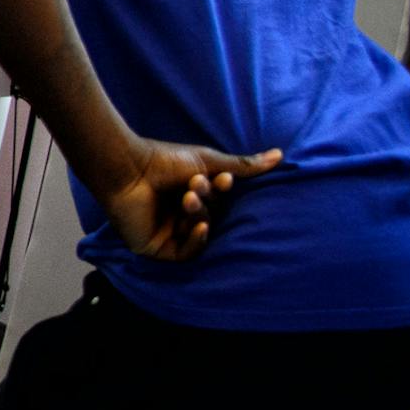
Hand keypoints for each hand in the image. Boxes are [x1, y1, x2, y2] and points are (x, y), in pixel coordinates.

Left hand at [92, 137, 282, 260]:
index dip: (223, 193)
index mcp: (192, 196)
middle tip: (197, 185)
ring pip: (200, 233)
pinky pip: (186, 253)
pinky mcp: (156, 247)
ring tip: (187, 196)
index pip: (220, 203)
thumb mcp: (209, 161)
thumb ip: (243, 165)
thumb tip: (281, 155)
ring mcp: (169, 232)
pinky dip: (196, 240)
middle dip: (208, 202)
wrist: (127, 169)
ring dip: (199, 215)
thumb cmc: (163, 160)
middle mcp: (180, 215)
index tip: (222, 179)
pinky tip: (200, 226)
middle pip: (211, 217)